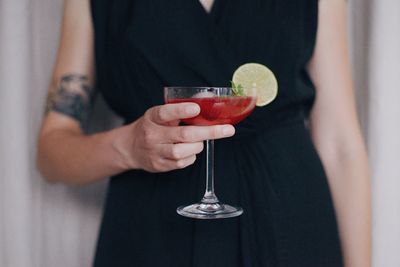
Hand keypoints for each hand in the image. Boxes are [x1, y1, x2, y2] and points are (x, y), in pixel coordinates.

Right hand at [115, 103, 234, 171]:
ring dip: (198, 146)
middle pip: (183, 135)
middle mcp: (152, 135)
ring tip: (199, 141)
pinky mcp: (159, 165)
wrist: (130, 147)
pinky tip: (188, 150)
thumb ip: (177, 111)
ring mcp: (155, 152)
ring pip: (183, 151)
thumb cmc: (151, 127)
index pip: (165, 112)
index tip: (196, 108)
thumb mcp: (158, 114)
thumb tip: (207, 103)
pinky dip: (190, 156)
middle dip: (208, 132)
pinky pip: (181, 163)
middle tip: (227, 130)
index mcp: (152, 118)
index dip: (181, 110)